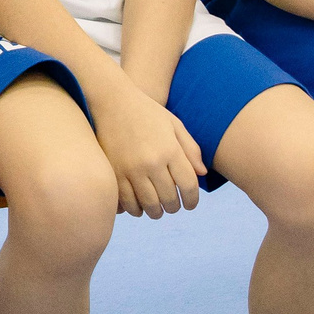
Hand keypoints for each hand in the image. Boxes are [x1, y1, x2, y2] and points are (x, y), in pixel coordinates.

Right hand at [91, 81, 203, 219]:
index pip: (188, 185)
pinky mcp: (114, 173)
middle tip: (173, 207)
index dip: (193, 200)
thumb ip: (190, 149)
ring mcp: (131, 169)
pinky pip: (127, 202)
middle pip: (169, 199)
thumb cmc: (146, 112)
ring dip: (156, 212)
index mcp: (170, 149)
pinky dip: (135, 209)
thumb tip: (202, 174)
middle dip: (174, 207)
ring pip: (148, 205)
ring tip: (157, 210)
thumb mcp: (174, 124)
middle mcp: (152, 162)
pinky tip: (139, 206)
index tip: (191, 204)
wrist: (111, 101)